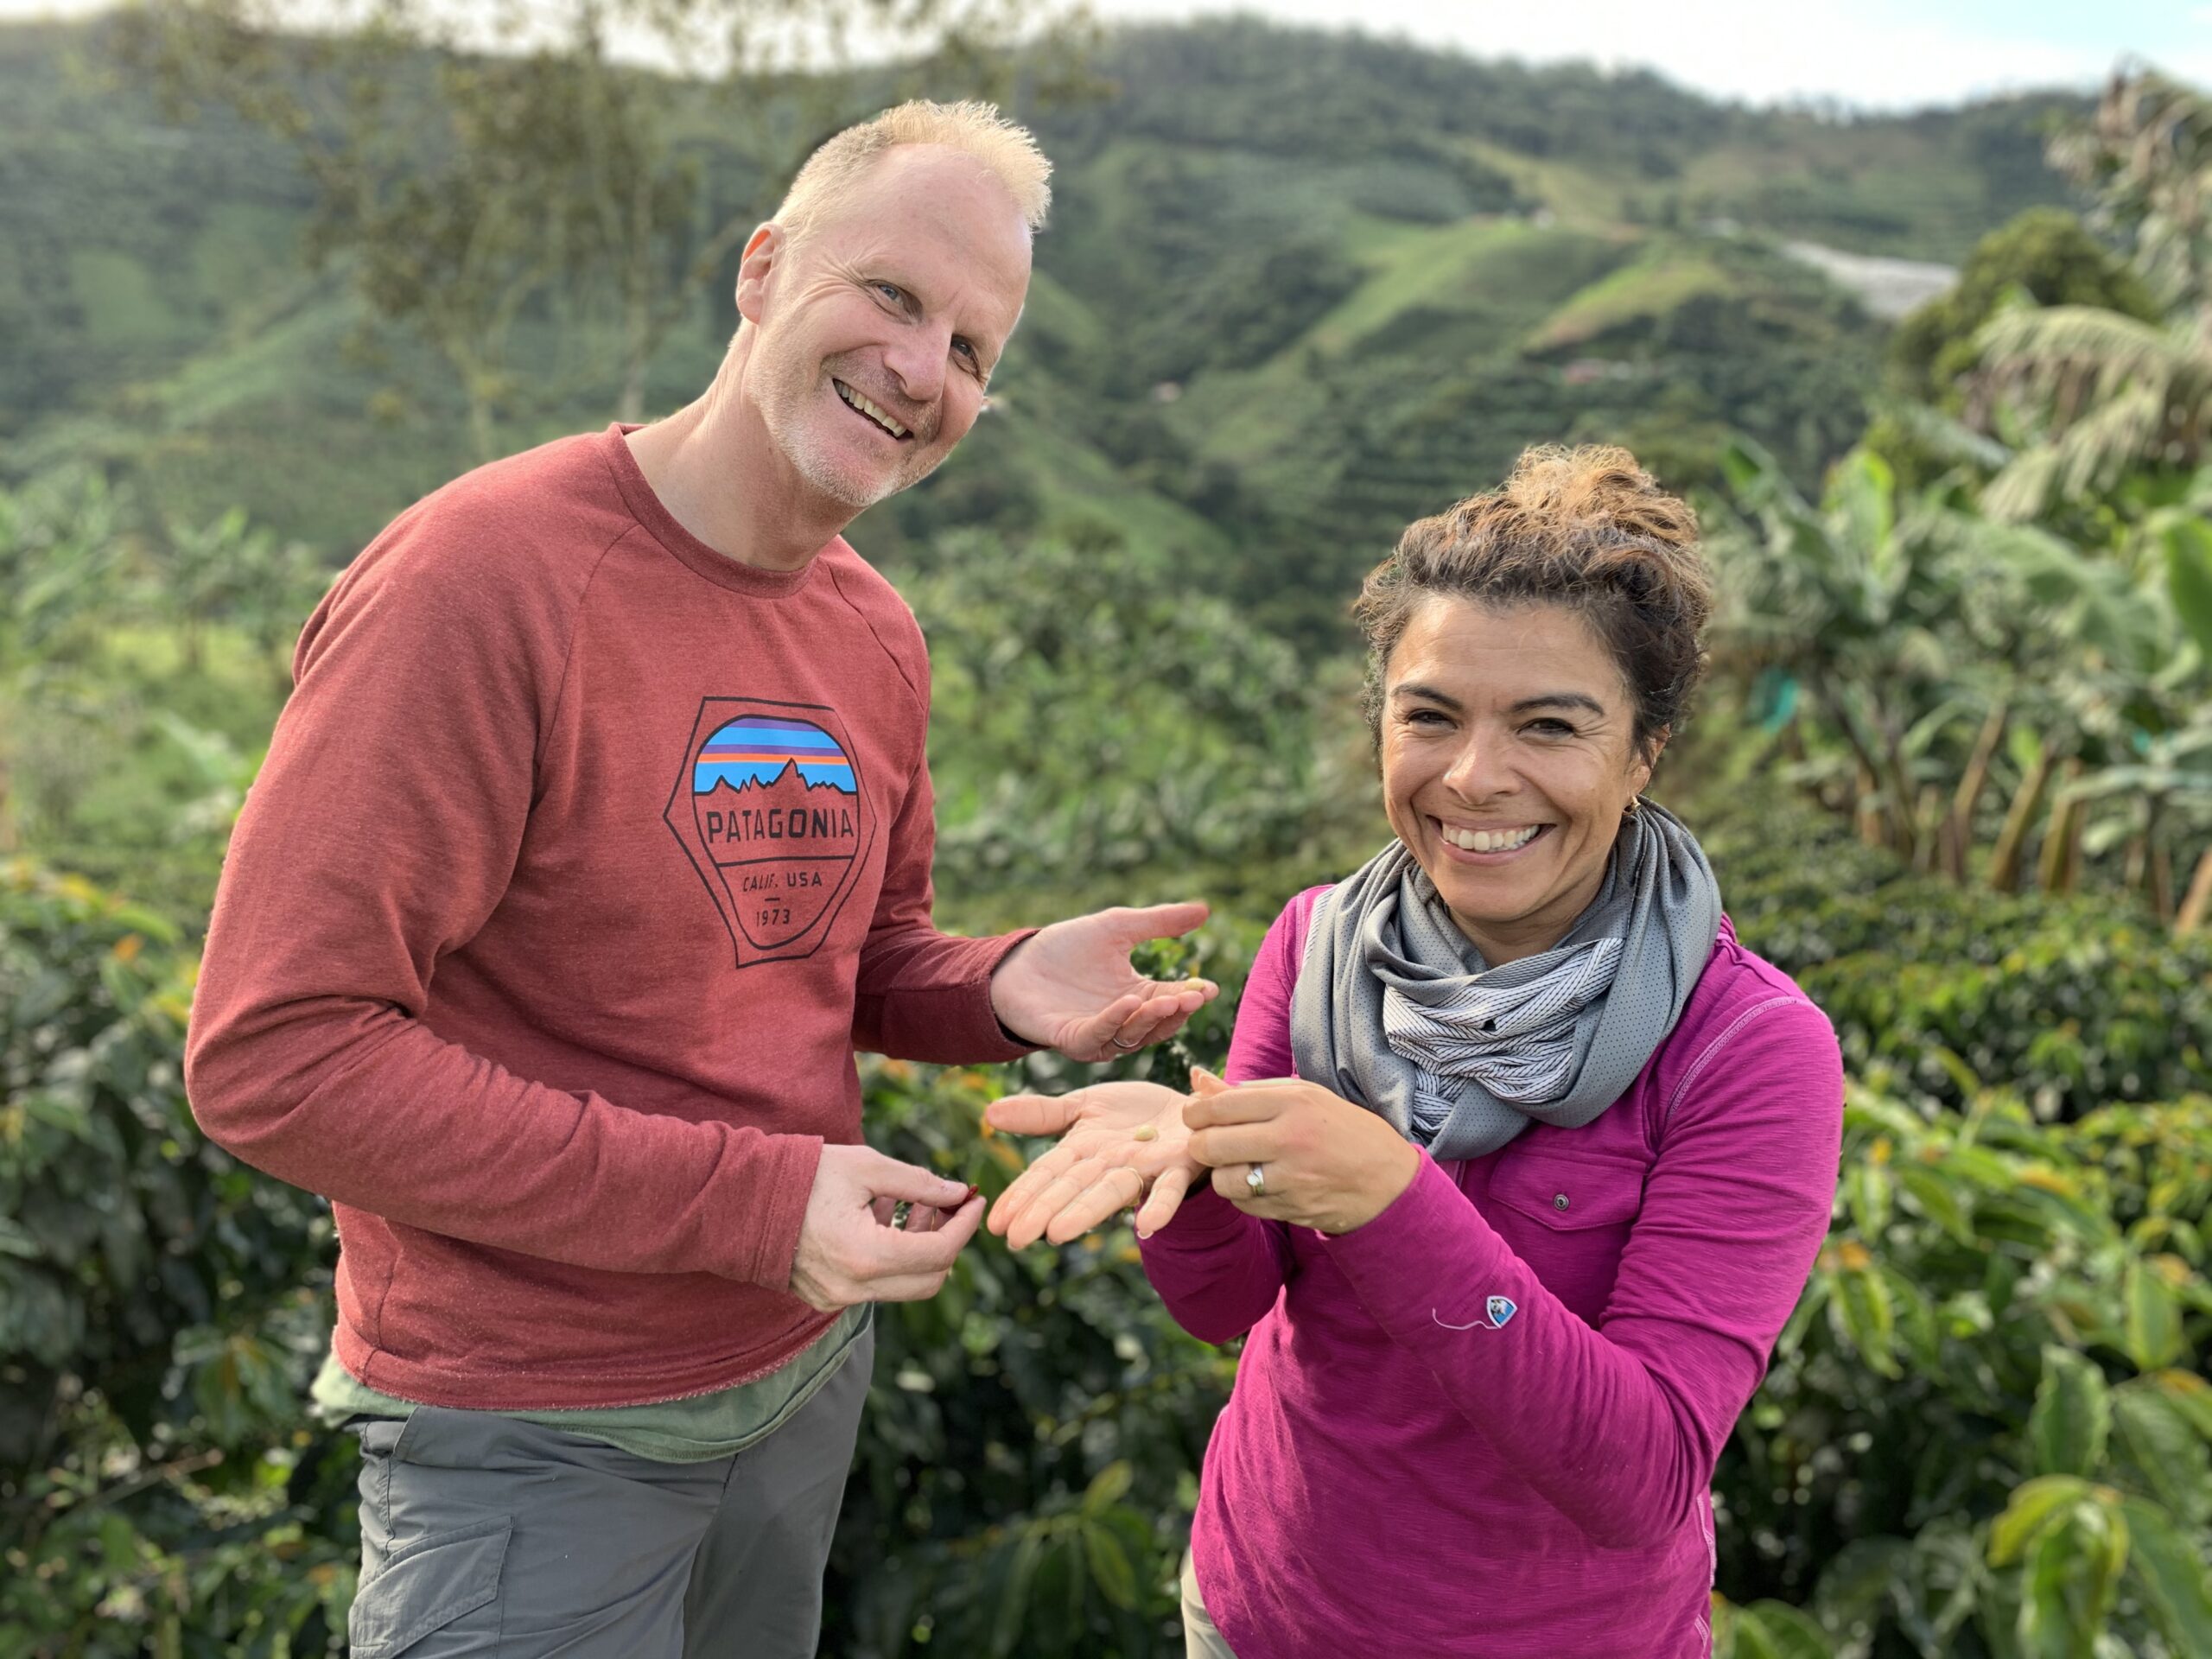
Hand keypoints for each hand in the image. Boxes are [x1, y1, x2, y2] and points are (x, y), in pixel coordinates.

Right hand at [788, 1144, 982, 1310]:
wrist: (740, 1200)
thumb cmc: (803, 1176)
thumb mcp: (866, 1168)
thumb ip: (919, 1183)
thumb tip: (958, 1193)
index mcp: (866, 1256)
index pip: (940, 1253)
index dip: (965, 1225)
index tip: (973, 1198)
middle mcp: (854, 1288)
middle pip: (929, 1280)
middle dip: (947, 1240)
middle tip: (949, 1204)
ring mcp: (838, 1298)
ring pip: (904, 1284)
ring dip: (920, 1248)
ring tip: (913, 1205)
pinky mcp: (827, 1297)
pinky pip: (876, 1285)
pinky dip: (892, 1257)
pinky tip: (882, 1218)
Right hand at [984, 1069, 1226, 1246]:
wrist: (1192, 1107)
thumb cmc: (1134, 1113)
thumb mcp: (1084, 1105)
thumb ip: (1043, 1114)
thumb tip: (990, 1114)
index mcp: (1083, 1151)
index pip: (1046, 1174)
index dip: (1021, 1196)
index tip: (996, 1223)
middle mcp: (1110, 1165)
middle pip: (1073, 1188)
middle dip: (1044, 1211)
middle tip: (1016, 1239)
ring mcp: (1145, 1168)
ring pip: (1112, 1191)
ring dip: (1086, 1212)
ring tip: (1059, 1233)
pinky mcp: (1181, 1165)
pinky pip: (1170, 1189)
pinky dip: (1159, 1207)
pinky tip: (1146, 1227)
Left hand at [990, 902, 1218, 1060]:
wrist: (1017, 963)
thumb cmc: (1066, 947)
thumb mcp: (1118, 927)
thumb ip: (1159, 922)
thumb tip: (1206, 910)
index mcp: (1138, 997)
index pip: (1172, 1000)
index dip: (1192, 995)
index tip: (1210, 987)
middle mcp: (1123, 1021)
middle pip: (1158, 1023)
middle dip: (1177, 1010)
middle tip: (1194, 996)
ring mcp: (1099, 1034)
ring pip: (1133, 1034)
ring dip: (1152, 1019)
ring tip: (1169, 998)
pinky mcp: (1073, 1039)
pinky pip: (1098, 1036)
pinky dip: (1114, 1020)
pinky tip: (1129, 1002)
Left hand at [1184, 1079, 1420, 1235]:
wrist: (1387, 1180)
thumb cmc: (1342, 1129)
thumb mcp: (1303, 1097)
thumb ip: (1247, 1091)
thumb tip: (1197, 1080)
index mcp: (1292, 1103)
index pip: (1220, 1106)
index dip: (1195, 1112)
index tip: (1194, 1115)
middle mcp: (1289, 1139)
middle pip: (1211, 1145)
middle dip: (1199, 1144)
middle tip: (1206, 1142)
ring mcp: (1291, 1178)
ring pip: (1223, 1180)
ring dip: (1221, 1174)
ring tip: (1236, 1164)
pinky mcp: (1291, 1209)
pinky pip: (1243, 1204)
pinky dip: (1242, 1195)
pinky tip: (1259, 1182)